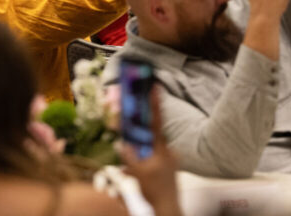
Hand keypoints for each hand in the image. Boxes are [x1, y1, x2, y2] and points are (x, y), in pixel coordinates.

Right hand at [121, 89, 181, 215]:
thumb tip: (122, 143)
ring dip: (137, 157)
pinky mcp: (166, 169)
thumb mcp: (138, 173)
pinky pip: (150, 162)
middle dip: (136, 135)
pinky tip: (130, 174)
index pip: (156, 121)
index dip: (155, 103)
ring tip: (128, 169)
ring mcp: (168, 160)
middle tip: (129, 133)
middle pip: (149, 136)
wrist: (168, 208)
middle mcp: (167, 151)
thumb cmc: (156, 191)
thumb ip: (130, 157)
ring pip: (148, 151)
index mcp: (161, 148)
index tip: (156, 87)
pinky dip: (140, 166)